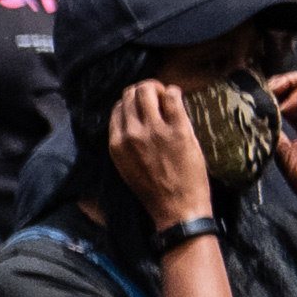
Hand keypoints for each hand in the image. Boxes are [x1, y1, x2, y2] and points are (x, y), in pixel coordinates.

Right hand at [103, 80, 214, 227]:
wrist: (177, 209)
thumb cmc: (154, 191)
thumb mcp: (127, 167)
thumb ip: (126, 144)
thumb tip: (131, 122)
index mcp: (116, 144)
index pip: (117, 109)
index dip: (129, 103)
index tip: (141, 106)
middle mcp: (132, 134)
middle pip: (130, 95)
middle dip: (142, 90)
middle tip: (155, 96)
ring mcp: (155, 131)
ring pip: (148, 90)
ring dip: (157, 88)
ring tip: (166, 96)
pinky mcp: (179, 130)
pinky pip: (172, 96)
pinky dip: (174, 92)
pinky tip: (177, 98)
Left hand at [265, 67, 296, 214]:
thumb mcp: (282, 151)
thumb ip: (275, 132)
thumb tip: (258, 118)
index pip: (292, 97)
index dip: (276, 92)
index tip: (257, 94)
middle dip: (283, 81)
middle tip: (264, 86)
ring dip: (291, 82)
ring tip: (273, 91)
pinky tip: (286, 106)